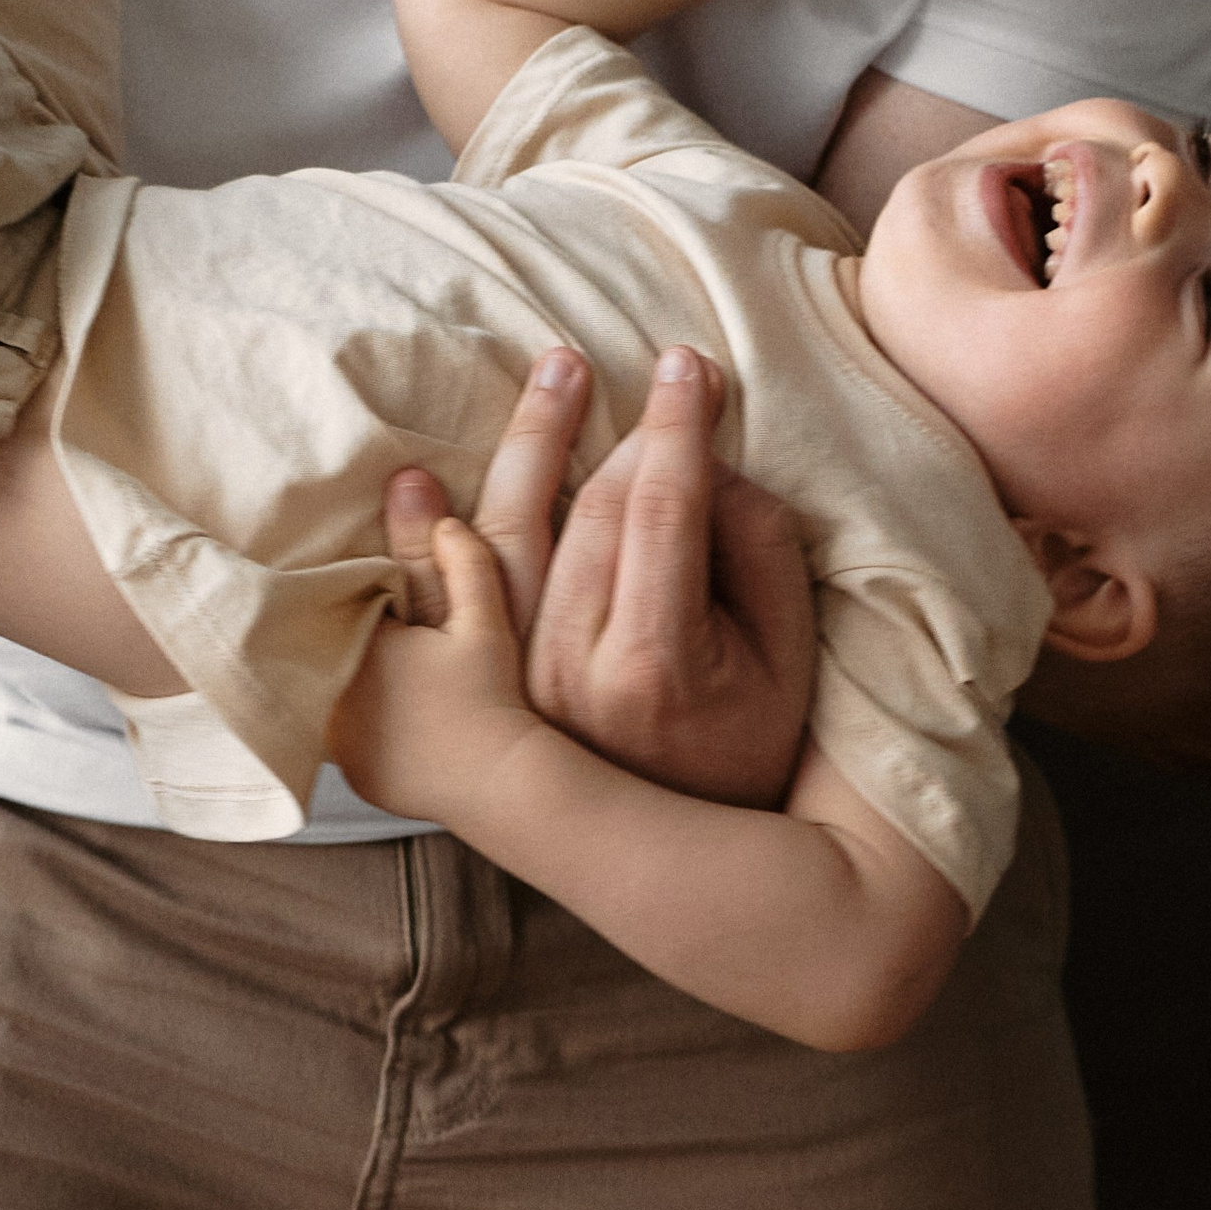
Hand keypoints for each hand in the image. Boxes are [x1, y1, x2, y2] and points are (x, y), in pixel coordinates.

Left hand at [328, 513, 539, 824]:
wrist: (503, 784)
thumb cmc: (494, 697)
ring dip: (345, 676)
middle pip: (327, 648)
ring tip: (368, 658)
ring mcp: (343, 746)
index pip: (333, 604)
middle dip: (337, 629)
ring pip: (332, 694)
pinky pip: (350, 737)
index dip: (343, 588)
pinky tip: (387, 709)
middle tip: (349, 611)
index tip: (349, 573)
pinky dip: (363, 721)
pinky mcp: (359, 776)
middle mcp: (336, 699)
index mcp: (359, 649)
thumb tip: (416, 484)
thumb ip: (456, 557)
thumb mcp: (482, 620)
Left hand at [381, 343, 815, 809]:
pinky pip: (455, 599)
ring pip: (510, 540)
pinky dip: (433, 541)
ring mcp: (517, 685)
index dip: (675, 428)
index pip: (661, 509)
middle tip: (629, 364)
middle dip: (614, 430)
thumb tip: (706, 460)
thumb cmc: (754, 732)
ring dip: (523, 450)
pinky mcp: (488, 692)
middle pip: (591, 514)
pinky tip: (422, 484)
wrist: (694, 845)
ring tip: (549, 375)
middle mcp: (569, 673)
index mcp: (653, 661)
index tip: (686, 364)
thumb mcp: (788, 644)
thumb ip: (757, 544)